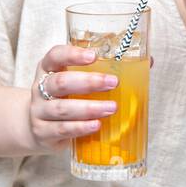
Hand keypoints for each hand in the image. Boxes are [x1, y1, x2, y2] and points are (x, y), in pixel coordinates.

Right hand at [23, 44, 154, 153]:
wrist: (37, 125)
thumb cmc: (66, 98)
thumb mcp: (77, 80)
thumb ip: (106, 70)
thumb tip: (148, 62)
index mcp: (49, 68)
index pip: (55, 55)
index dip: (72, 54)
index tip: (94, 55)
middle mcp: (40, 88)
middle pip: (60, 82)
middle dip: (88, 82)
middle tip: (113, 82)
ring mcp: (39, 111)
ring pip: (61, 108)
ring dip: (88, 108)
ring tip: (112, 108)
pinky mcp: (43, 132)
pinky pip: (61, 129)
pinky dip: (80, 128)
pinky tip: (96, 125)